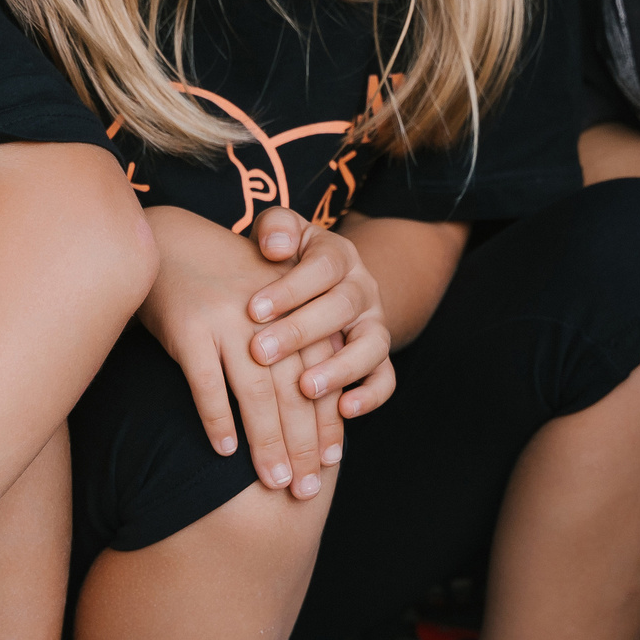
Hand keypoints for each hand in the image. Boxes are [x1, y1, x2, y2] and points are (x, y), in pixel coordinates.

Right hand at [137, 206, 365, 498]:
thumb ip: (293, 344)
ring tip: (275, 481)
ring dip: (268, 442)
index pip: (320, 376)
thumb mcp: (265, 303)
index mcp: (293, 310)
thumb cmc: (219, 284)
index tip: (331, 464)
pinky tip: (225, 451)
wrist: (167, 241)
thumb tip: (315, 405)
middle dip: (303, 444)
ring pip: (256, 393)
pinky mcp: (189, 327)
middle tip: (305, 490)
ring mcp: (228, 321)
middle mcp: (267, 318)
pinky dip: (217, 419)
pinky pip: (207, 383)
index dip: (327, 422)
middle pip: (294, 391)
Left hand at [244, 206, 396, 421]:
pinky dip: (370, 396)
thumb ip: (276, 228)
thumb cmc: (287, 262)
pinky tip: (342, 411)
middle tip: (261, 352)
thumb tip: (274, 246)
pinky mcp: (378, 358)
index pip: (322, 267)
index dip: (290, 288)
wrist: (325, 286)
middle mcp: (361, 290)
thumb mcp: (282, 235)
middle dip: (301, 331)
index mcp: (338, 256)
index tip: (253, 310)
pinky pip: (386, 379)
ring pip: (371, 346)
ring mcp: (373, 325)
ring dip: (340, 369)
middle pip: (342, 307)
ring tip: (305, 388)